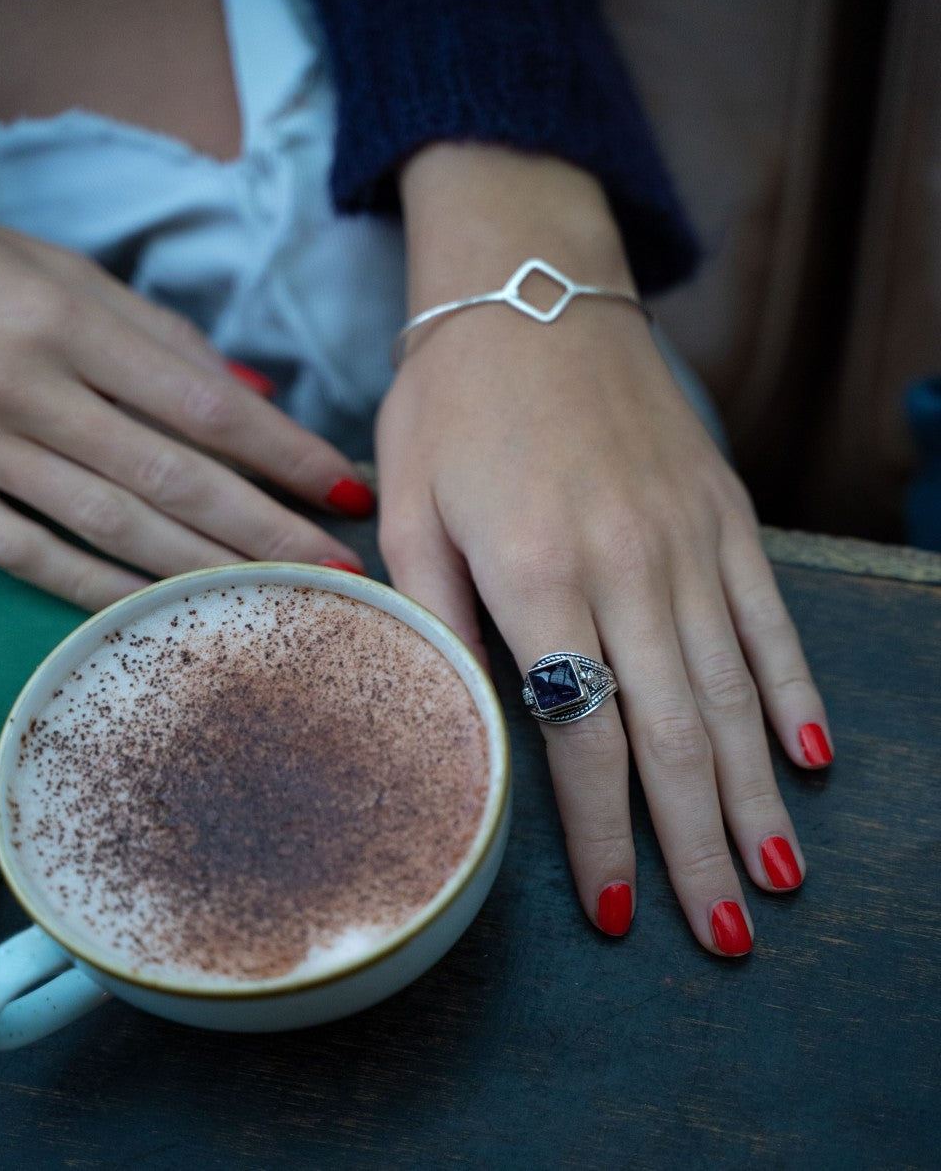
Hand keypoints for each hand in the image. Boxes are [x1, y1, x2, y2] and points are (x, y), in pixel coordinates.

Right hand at [0, 208, 370, 606]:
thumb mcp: (62, 274)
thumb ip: (161, 337)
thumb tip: (259, 399)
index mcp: (67, 321)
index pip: (205, 404)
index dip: (285, 453)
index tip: (344, 489)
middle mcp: (24, 386)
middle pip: (172, 476)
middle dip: (264, 529)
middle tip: (339, 568)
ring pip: (108, 524)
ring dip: (199, 570)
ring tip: (272, 599)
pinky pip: (24, 551)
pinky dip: (94, 586)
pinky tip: (156, 614)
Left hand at [378, 145, 831, 955]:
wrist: (531, 285)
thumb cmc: (451, 401)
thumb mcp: (410, 508)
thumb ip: (439, 619)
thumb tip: (465, 720)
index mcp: (537, 570)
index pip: (582, 733)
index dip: (603, 832)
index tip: (618, 907)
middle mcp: (628, 564)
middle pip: (675, 733)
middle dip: (700, 846)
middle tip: (724, 937)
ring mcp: (689, 537)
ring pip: (734, 690)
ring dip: (757, 794)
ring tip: (776, 878)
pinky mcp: (726, 511)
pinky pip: (769, 616)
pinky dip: (795, 691)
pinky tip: (812, 757)